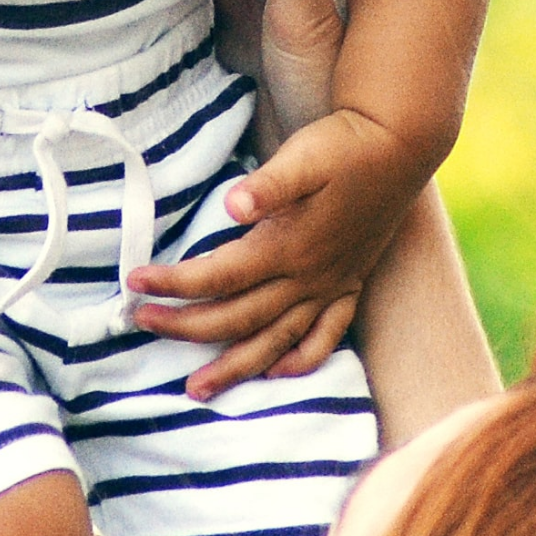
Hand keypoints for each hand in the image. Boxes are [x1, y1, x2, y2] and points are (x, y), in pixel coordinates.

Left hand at [127, 108, 426, 399]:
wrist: (401, 145)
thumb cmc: (346, 145)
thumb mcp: (305, 155)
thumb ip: (269, 184)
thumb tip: (232, 204)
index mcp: (288, 246)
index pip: (218, 276)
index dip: (173, 283)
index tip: (134, 282)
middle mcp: (307, 277)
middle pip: (236, 316)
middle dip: (185, 326)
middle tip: (141, 323)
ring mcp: (330, 286)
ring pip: (275, 340)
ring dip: (234, 367)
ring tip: (198, 389)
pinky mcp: (349, 284)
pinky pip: (325, 337)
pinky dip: (301, 360)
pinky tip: (279, 373)